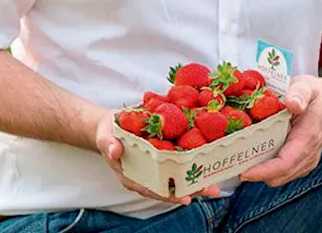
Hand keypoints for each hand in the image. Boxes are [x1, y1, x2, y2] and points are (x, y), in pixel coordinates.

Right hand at [95, 110, 220, 204]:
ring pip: (177, 178)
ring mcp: (156, 167)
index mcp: (132, 176)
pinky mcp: (164, 156)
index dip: (169, 195)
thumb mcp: (105, 136)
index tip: (185, 198)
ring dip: (196, 181)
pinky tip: (209, 163)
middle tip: (211, 190)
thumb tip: (115, 151)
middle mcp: (147, 175)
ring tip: (216, 183)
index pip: (152, 189)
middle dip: (191, 190)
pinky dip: (193, 164)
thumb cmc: (108, 132)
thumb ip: (109, 145)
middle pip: (170, 187)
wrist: (112, 124)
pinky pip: (179, 163)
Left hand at [239, 75, 321, 186]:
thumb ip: (299, 92)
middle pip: (280, 175)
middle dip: (257, 174)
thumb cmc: (316, 94)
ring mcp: (307, 160)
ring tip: (242, 159)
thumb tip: (292, 103)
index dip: (264, 171)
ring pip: (280, 178)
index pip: (285, 163)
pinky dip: (268, 171)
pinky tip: (256, 157)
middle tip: (233, 163)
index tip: (243, 172)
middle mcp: (310, 153)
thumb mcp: (307, 85)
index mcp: (309, 136)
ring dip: (261, 173)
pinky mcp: (303, 163)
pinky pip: (283, 174)